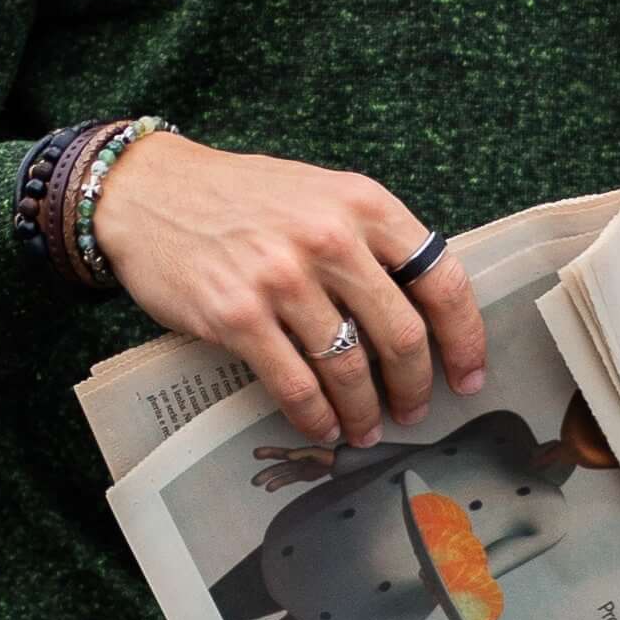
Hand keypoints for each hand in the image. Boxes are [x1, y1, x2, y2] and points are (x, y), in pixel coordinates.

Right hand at [90, 133, 487, 446]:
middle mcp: (330, 238)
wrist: (150, 191)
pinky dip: (317, 416)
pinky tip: (324, 426)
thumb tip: (421, 307)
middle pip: (402, 333)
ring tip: (366, 428)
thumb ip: (370, 238)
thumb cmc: (240, 197)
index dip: (465, 337)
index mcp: (363, 203)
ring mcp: (283, 278)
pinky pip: (296, 384)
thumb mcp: (320, 194)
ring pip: (350, 367)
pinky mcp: (238, 316)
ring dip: (365, 410)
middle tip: (414, 410)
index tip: (469, 374)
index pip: (442, 279)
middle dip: (416, 386)